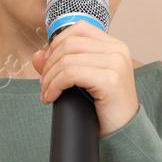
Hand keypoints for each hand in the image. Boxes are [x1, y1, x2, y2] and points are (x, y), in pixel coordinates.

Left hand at [30, 21, 140, 137]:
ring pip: (67, 59)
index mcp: (114, 46)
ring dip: (49, 78)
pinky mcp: (110, 79)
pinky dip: (55, 86)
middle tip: (44, 83)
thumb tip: (37, 55)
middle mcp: (118, 50)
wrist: (125, 133)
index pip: (79, 29)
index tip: (48, 64)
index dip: (57, 43)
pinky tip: (51, 98)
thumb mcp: (82, 81)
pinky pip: (70, 74)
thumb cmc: (105, 108)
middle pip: (70, 44)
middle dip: (49, 64)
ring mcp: (116, 63)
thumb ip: (61, 64)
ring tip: (47, 92)